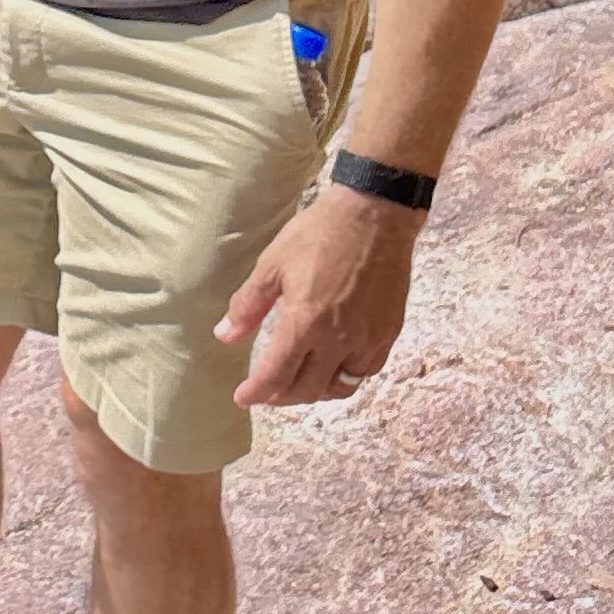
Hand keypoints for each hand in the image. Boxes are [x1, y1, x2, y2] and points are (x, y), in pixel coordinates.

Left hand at [214, 182, 418, 407]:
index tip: (243, 398)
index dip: (256, 392)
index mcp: (305, 323)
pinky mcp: (388, 332)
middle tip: (267, 391)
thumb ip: (249, 305)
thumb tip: (224, 335)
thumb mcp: (273, 263)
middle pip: (308, 389)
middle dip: (282, 397)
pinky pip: (366, 370)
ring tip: (299, 381)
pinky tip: (334, 365)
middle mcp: (339, 339)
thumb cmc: (319, 234)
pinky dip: (346, 375)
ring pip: (341, 386)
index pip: (276, 375)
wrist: (374, 215)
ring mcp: (368, 339)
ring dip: (316, 391)